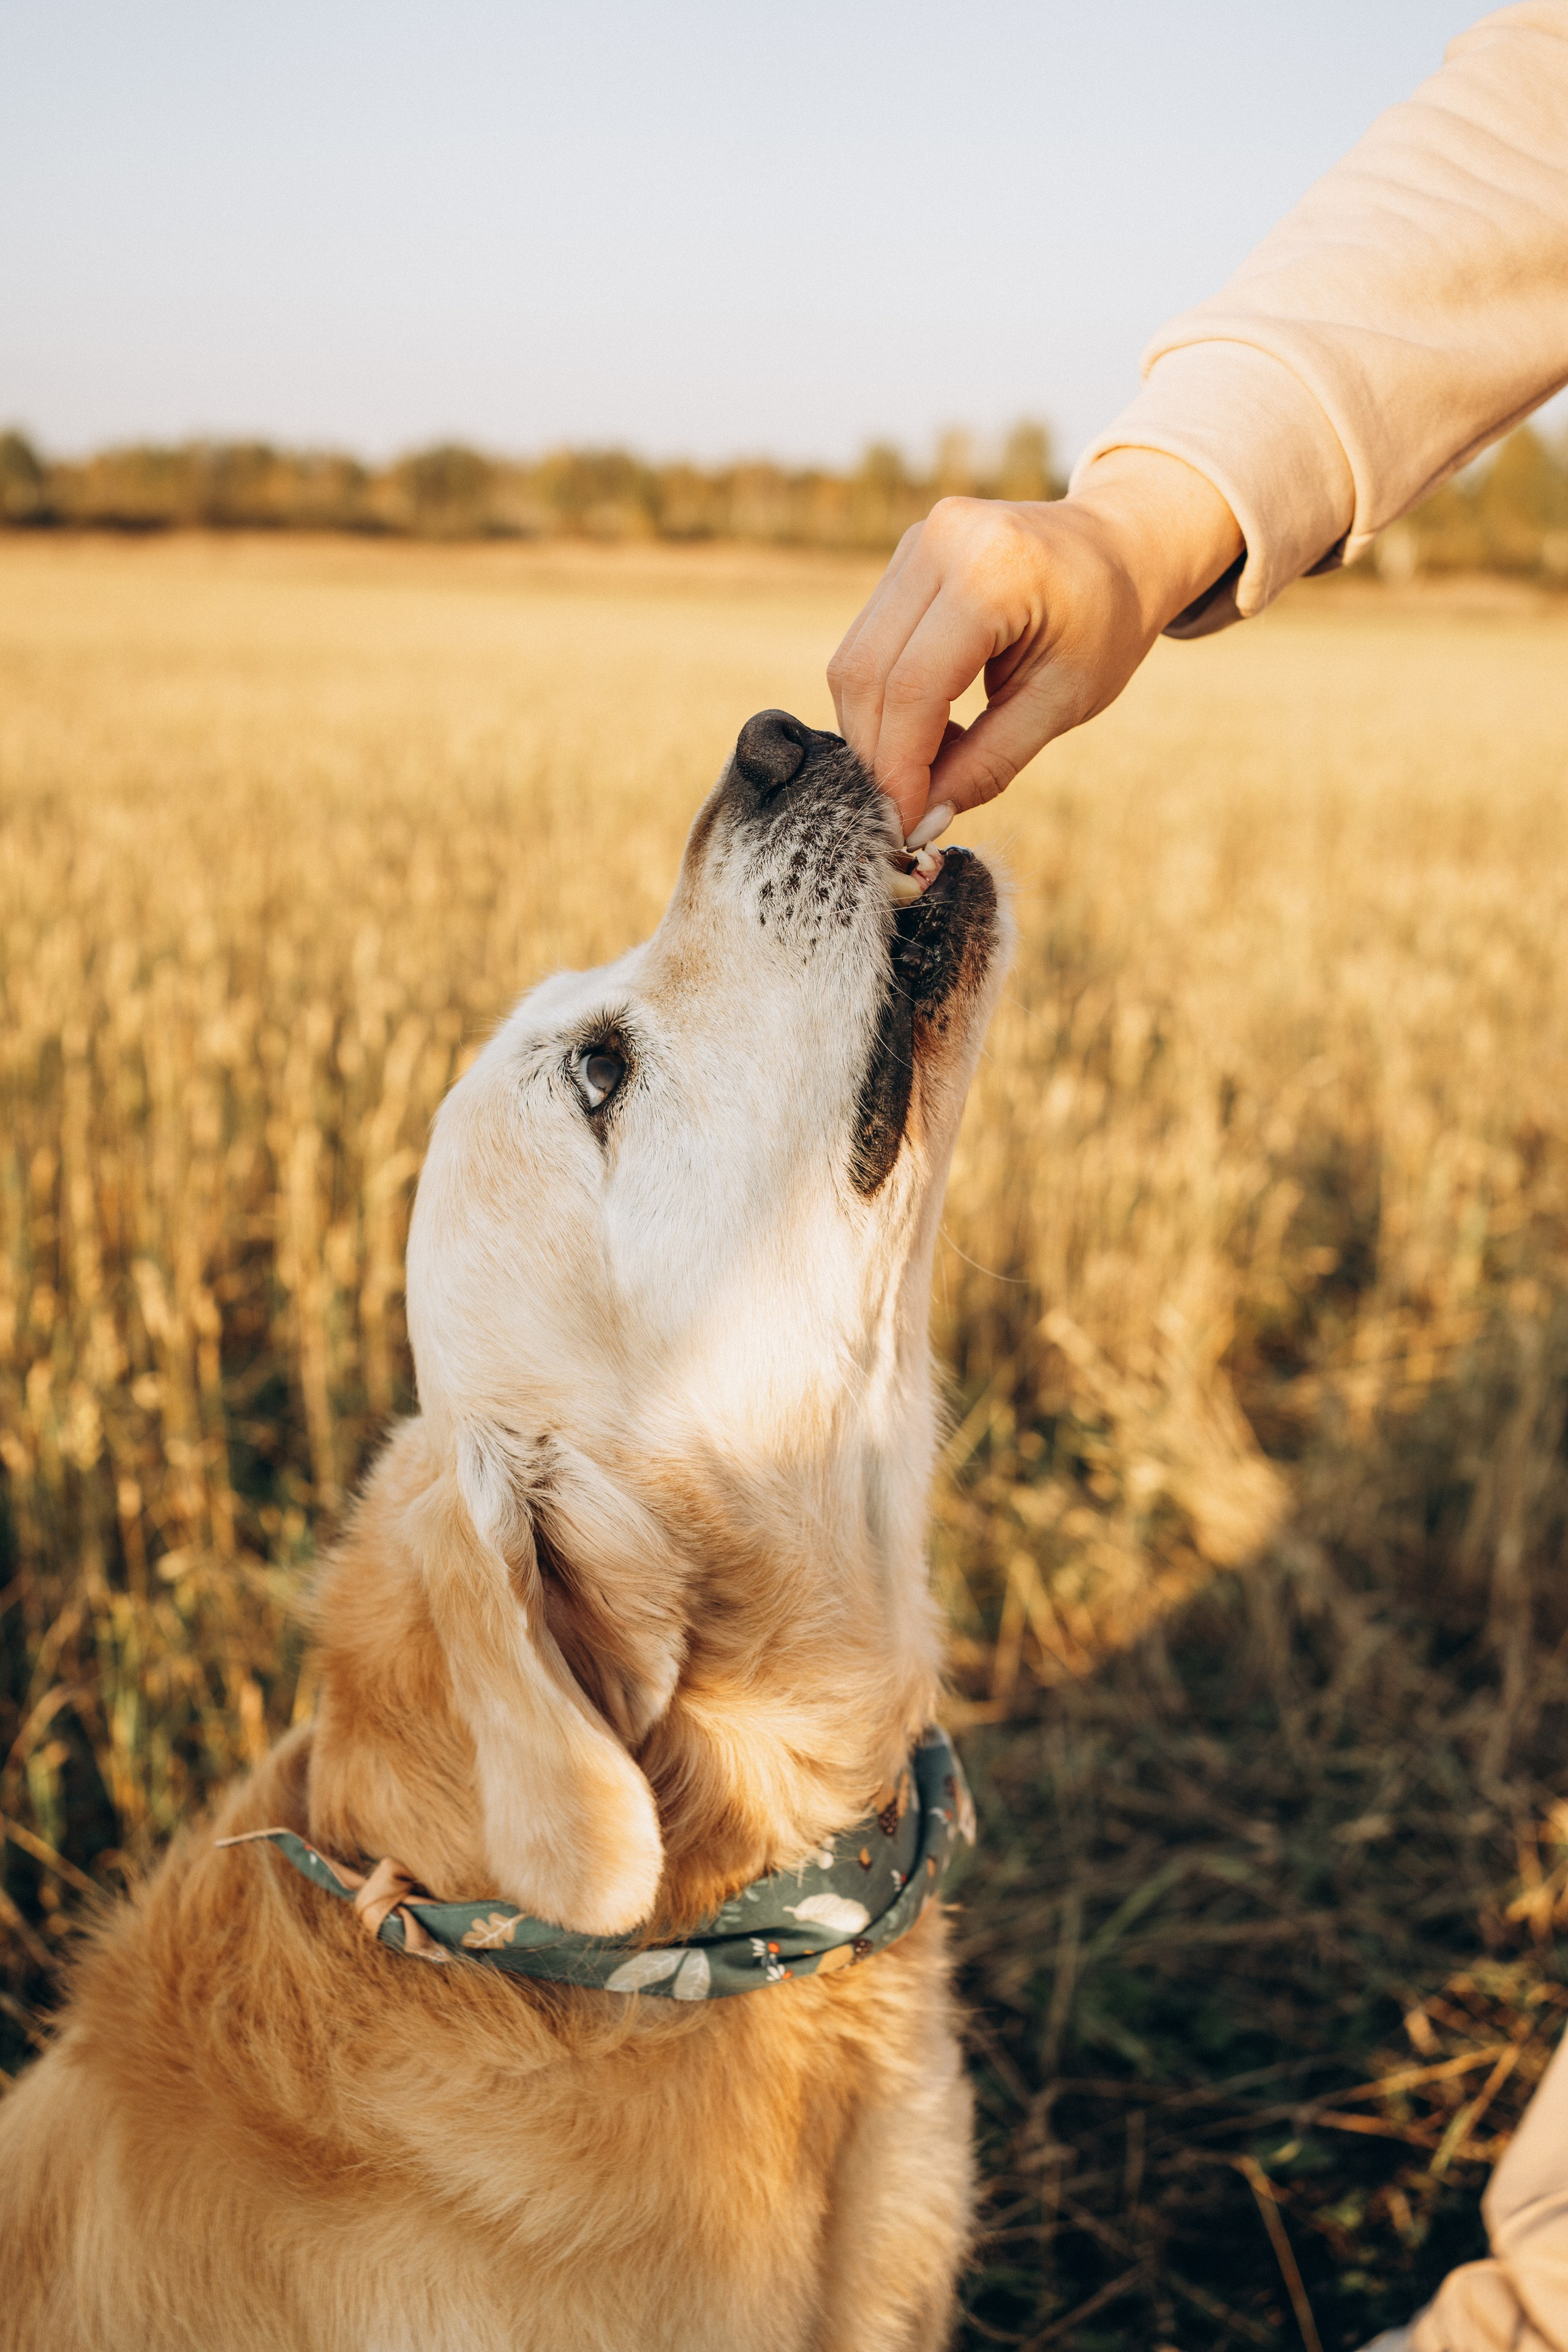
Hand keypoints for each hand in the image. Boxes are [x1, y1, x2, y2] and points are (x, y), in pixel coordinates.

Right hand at [828, 448, 1243, 841]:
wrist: (1119, 545)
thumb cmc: (1105, 625)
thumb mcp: (1062, 703)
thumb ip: (989, 763)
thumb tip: (922, 818)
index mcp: (994, 571)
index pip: (913, 686)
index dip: (898, 767)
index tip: (904, 826)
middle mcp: (941, 542)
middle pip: (866, 672)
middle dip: (876, 755)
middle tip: (902, 813)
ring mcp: (916, 543)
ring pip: (853, 661)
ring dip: (874, 732)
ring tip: (925, 770)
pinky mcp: (905, 557)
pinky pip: (866, 644)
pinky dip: (883, 702)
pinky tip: (926, 730)